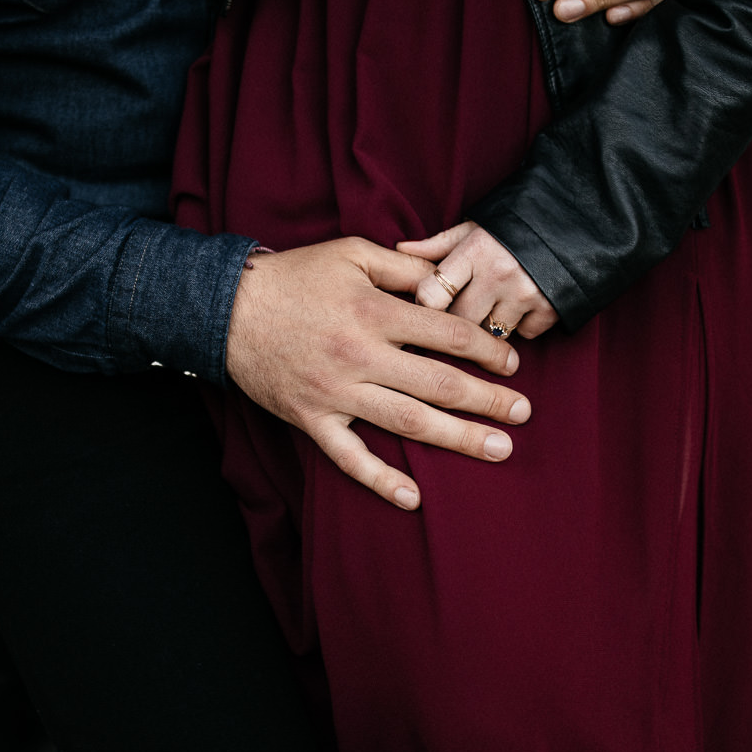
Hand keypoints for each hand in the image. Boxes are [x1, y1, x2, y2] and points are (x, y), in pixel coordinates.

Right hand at [225, 237, 533, 510]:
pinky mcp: (312, 419)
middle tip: (524, 414)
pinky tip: (413, 498)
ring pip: (407, 422)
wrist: (226, 309)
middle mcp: (360, 356)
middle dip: (488, 400)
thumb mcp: (350, 253)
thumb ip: (402, 268)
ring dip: (457, 438)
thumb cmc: (294, 277)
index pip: (447, 334)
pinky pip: (348, 457)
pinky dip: (379, 480)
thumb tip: (446, 281)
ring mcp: (336, 393)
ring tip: (499, 450)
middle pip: (438, 384)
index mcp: (373, 313)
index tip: (512, 363)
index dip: (486, 349)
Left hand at [397, 223, 560, 340]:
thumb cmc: (517, 224)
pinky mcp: (551, 308)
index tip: (429, 307)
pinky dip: (523, 327)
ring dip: (490, 326)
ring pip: (490, 334)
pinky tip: (525, 307)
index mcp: (475, 251)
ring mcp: (525, 294)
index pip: (431, 294)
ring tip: (496, 305)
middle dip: (459, 320)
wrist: (579, 219)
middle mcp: (498, 273)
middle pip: (459, 321)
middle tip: (464, 310)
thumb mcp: (477, 227)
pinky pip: (524, 335)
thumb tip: (400, 249)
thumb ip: (439, 244)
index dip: (426, 305)